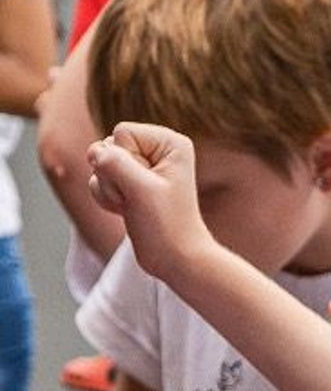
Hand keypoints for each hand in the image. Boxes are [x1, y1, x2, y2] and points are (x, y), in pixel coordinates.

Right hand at [86, 122, 215, 282]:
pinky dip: (106, 197)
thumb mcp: (141, 189)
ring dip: (109, 189)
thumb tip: (94, 151)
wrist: (176, 258)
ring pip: (99, 164)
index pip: (121, 132)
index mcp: (169, 142)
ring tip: (135, 205)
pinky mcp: (130, 182)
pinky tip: (127, 209)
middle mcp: (157, 149)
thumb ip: (114, 162)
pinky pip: (98, 179)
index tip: (147, 186)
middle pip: (107, 146)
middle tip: (140, 199)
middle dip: (114, 176)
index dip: (125, 160)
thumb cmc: (167, 225)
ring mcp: (142, 166)